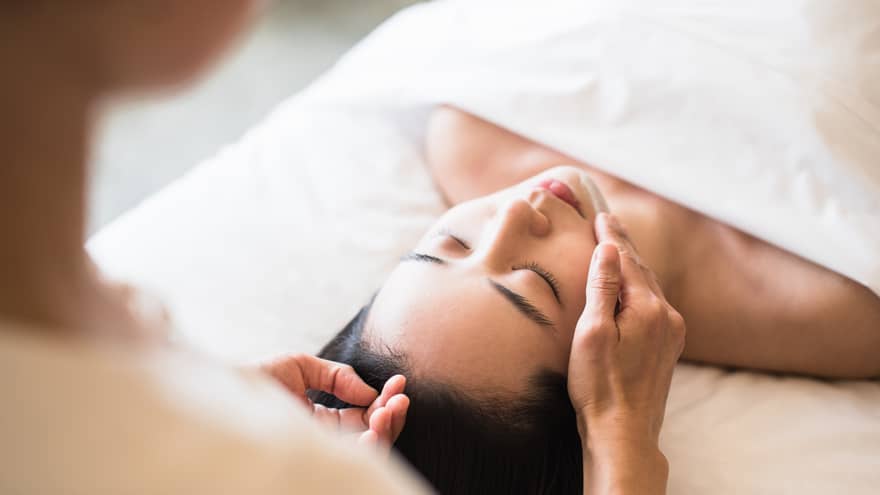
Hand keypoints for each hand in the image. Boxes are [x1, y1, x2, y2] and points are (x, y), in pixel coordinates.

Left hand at [261, 354, 409, 449]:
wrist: (220, 394)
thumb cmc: (253, 380)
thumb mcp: (299, 366)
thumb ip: (337, 375)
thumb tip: (368, 392)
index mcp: (323, 420)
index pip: (364, 415)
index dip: (385, 400)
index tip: (399, 382)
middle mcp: (326, 440)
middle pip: (372, 434)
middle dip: (392, 414)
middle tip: (400, 397)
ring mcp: (321, 452)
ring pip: (368, 451)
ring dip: (386, 430)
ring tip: (391, 409)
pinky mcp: (315, 461)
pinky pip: (351, 462)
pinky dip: (368, 447)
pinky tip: (372, 429)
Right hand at [567, 213, 684, 491]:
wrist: (624, 433)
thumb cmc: (600, 386)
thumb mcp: (592, 333)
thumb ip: (602, 288)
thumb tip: (609, 248)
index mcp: (648, 308)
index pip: (627, 259)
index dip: (612, 236)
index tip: (600, 214)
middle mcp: (667, 316)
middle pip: (643, 269)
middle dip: (623, 245)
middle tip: (607, 221)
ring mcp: (672, 333)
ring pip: (650, 287)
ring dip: (632, 266)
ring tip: (616, 248)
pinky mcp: (668, 347)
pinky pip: (654, 305)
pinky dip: (639, 287)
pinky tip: (630, 287)